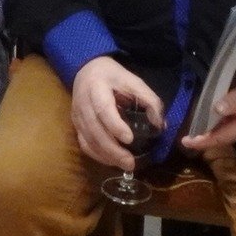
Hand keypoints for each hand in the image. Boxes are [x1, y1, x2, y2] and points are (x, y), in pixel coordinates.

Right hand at [71, 55, 164, 170]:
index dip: (115, 126)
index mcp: (96, 88)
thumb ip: (148, 100)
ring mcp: (77, 116)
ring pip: (88, 141)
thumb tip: (160, 125)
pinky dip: (98, 155)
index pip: (103, 109)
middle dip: (112, 149)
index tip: (129, 139)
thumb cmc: (112, 76)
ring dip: (106, 156)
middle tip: (130, 162)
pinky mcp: (76, 126)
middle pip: (94, 130)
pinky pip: (84, 144)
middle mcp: (83, 104)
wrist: (87, 70)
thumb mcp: (133, 80)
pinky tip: (112, 161)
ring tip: (125, 165)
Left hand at [182, 63, 235, 161]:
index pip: (222, 137)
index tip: (185, 142)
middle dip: (207, 134)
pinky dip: (229, 120)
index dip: (203, 141)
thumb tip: (216, 110)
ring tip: (200, 122)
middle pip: (226, 135)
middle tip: (189, 131)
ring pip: (234, 129)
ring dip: (217, 127)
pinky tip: (222, 113)